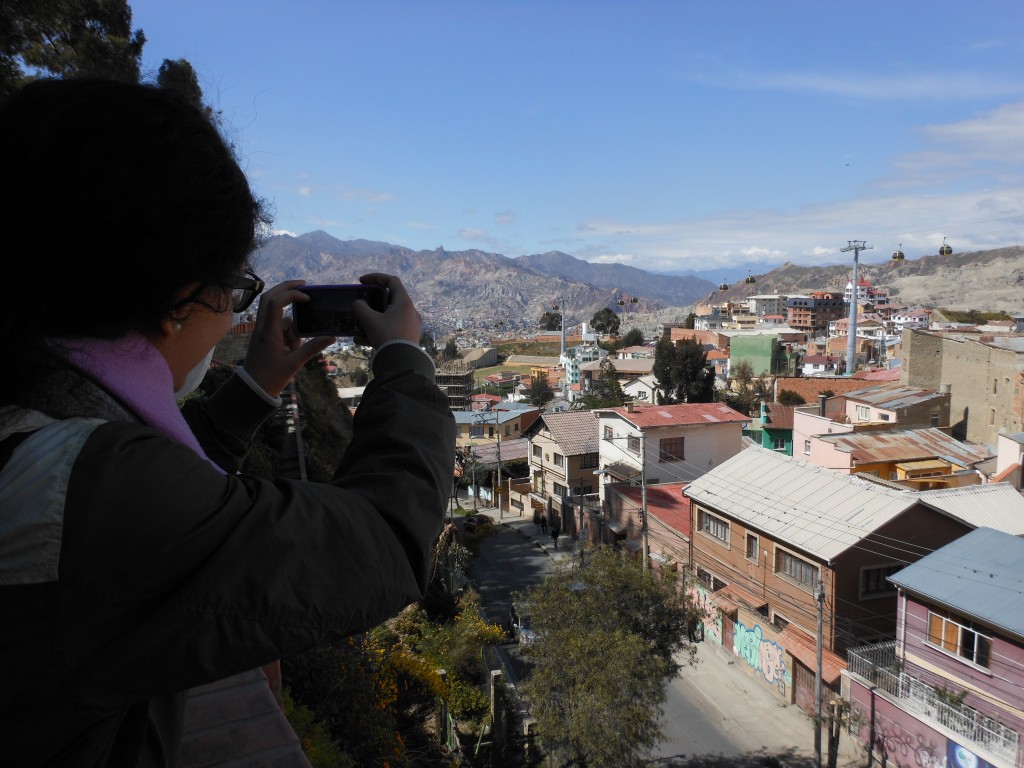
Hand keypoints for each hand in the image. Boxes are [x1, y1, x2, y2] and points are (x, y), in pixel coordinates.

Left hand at [243, 280, 334, 396]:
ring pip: (277, 315)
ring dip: (291, 324)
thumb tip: (332, 337)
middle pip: (269, 297)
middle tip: (304, 285)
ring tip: (297, 346)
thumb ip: (312, 348)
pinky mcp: (264, 337)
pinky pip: (277, 326)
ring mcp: (261, 331)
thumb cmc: (270, 378)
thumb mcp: (294, 363)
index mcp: (268, 332)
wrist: (252, 389)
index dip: (292, 295)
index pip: (276, 302)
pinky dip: (288, 332)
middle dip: (286, 288)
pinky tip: (293, 348)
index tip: (308, 298)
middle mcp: (262, 327)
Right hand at [351, 274, 421, 347]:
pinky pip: (391, 330)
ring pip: (389, 317)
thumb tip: (358, 303)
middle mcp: (410, 312)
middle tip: (362, 303)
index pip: (392, 281)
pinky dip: (377, 332)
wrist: (402, 363)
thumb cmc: (387, 336)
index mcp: (404, 302)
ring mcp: (410, 325)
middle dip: (373, 301)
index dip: (376, 277)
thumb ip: (361, 308)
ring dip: (372, 319)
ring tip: (358, 325)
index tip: (362, 281)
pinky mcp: (407, 338)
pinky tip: (361, 341)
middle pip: (390, 299)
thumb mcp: (370, 320)